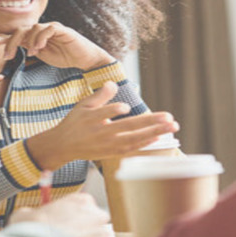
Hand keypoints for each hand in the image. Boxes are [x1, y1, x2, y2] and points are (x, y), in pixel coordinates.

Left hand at [0, 22, 112, 70]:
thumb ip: (28, 49)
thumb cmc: (64, 56)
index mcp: (34, 36)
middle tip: (7, 56)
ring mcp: (51, 28)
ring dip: (29, 41)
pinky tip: (39, 48)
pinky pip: (49, 29)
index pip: (15, 34)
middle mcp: (41, 30)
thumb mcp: (42, 55)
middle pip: (21, 30)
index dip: (1, 37)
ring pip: (33, 28)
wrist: (84, 59)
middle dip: (11, 42)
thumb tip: (13, 49)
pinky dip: (42, 37)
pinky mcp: (62, 30)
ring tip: (31, 53)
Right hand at [9, 193, 112, 236]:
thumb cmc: (32, 232)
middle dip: (87, 228)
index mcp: (78, 200)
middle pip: (96, 219)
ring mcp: (101, 232)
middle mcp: (93, 213)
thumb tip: (30, 215)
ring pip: (101, 236)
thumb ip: (34, 213)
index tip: (69, 222)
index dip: (76, 214)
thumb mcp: (24, 214)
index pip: (85, 203)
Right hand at [26, 82, 178, 170]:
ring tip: (172, 126)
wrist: (63, 146)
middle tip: (169, 118)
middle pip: (127, 127)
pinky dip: (145, 142)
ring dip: (155, 133)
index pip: (104, 113)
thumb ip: (99, 95)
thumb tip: (113, 83)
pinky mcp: (111, 153)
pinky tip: (159, 136)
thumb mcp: (82, 105)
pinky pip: (132, 148)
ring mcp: (108, 145)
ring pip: (134, 139)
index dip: (114, 110)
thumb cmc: (74, 123)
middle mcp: (101, 133)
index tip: (125, 107)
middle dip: (150, 122)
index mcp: (91, 119)